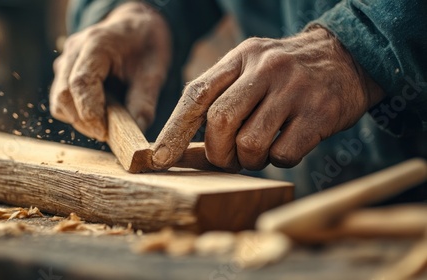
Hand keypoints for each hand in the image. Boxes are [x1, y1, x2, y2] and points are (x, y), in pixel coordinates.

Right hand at [50, 2, 170, 140]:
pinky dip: (76, 114)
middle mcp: (75, 49)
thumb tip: (136, 132)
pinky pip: (61, 100)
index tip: (104, 133)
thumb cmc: (146, 47)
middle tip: (108, 134)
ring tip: (106, 121)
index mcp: (98, 43)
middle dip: (84, 121)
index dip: (89, 113)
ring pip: (58, 100)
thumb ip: (144, 101)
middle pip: (63, 94)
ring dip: (79, 119)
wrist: (137, 28)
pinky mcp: (63, 72)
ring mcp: (65, 60)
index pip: (81, 83)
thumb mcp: (155, 71)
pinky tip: (98, 112)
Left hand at [152, 27, 384, 170]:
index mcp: (241, 57)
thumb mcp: (251, 69)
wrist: (347, 58)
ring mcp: (294, 90)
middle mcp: (266, 69)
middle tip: (227, 159)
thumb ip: (219, 100)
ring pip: (250, 143)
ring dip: (248, 159)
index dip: (174, 130)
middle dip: (217, 152)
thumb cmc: (286, 74)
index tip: (158, 158)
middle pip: (220, 121)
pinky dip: (278, 160)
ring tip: (259, 152)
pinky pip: (283, 154)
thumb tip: (184, 149)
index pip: (196, 95)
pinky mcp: (319, 113)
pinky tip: (285, 147)